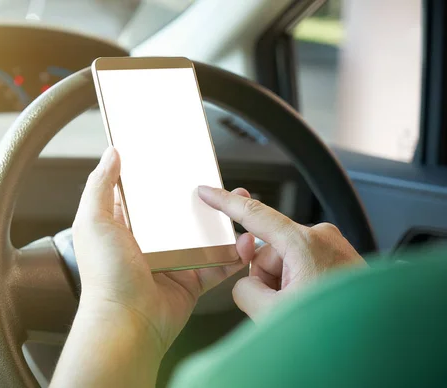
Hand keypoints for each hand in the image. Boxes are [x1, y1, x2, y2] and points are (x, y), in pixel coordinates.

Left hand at [51, 147, 254, 387]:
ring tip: (240, 204)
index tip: (177, 160)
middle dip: (199, 198)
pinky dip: (233, 255)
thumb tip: (112, 153)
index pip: (143, 196)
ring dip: (221, 222)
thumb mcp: (93, 221)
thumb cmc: (106, 277)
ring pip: (202, 237)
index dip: (158, 179)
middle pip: (178, 214)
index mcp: (123, 227)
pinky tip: (245, 241)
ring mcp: (171, 263)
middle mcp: (148, 244)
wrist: (127, 325)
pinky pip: (217, 265)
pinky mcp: (190, 282)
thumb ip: (100, 185)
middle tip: (218, 181)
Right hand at [198, 185, 366, 321]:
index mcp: (305, 243)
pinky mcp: (341, 257)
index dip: (224, 202)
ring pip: (284, 261)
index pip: (254, 215)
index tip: (208, 191)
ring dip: (283, 286)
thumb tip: (249, 284)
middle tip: (281, 305)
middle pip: (268, 251)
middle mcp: (321, 237)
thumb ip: (243, 290)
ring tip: (302, 309)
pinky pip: (303, 265)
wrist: (377, 342)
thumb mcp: (271, 314)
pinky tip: (311, 305)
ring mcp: (334, 247)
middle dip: (266, 279)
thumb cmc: (337, 331)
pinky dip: (298, 286)